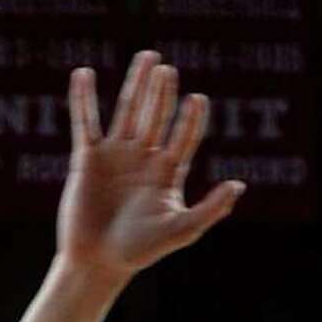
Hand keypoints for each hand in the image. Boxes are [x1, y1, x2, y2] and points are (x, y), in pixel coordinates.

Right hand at [56, 54, 243, 286]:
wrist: (97, 263)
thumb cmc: (139, 252)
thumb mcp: (181, 231)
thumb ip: (210, 209)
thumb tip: (238, 185)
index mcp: (166, 172)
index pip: (184, 137)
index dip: (191, 120)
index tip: (197, 100)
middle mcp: (143, 157)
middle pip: (157, 115)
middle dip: (163, 93)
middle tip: (168, 71)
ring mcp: (116, 154)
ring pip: (128, 110)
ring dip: (137, 83)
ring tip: (148, 57)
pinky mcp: (88, 157)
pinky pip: (85, 122)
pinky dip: (83, 98)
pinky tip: (83, 74)